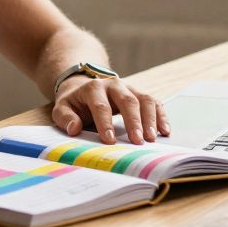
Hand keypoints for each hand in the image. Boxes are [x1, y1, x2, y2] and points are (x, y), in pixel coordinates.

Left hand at [51, 77, 169, 145]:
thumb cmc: (75, 103)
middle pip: (127, 100)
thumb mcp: (62, 108)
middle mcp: (114, 85)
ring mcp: (129, 88)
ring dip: (150, 119)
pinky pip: (154, 102)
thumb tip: (74, 129)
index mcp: (93, 88)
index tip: (109, 140)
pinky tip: (165, 131)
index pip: (101, 106)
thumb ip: (65, 118)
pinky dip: (161, 116)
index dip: (105, 123)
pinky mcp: (139, 94)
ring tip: (152, 138)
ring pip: (144, 99)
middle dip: (133, 121)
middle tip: (137, 141)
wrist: (84, 86)